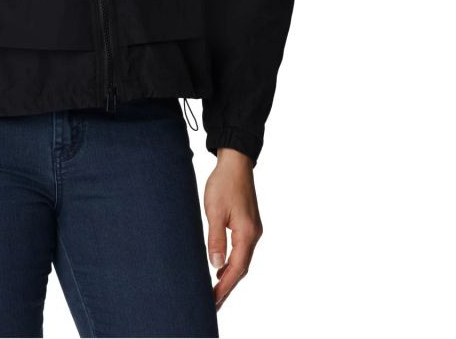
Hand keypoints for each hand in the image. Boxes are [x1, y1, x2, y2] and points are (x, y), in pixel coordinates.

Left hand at [204, 147, 262, 310]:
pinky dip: (232, 263)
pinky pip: (242, 250)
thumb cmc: (224, 183)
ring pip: (242, 260)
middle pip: (242, 268)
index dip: (224, 287)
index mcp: (247, 233)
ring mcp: (253, 230)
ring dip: (230, 276)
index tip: (213, 301)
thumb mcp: (214, 211)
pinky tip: (221, 267)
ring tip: (215, 291)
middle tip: (213, 303)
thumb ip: (216, 239)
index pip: (236, 269)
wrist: (235, 163)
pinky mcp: (249, 224)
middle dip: (227, 287)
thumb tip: (215, 265)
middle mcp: (254, 234)